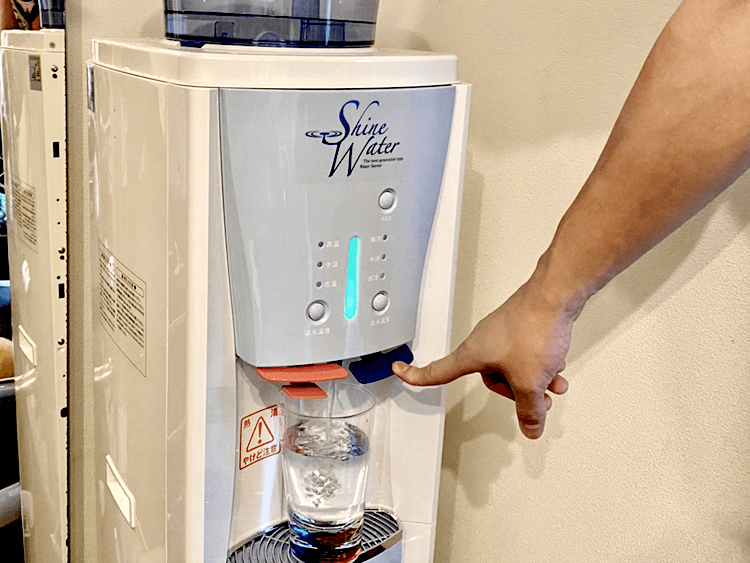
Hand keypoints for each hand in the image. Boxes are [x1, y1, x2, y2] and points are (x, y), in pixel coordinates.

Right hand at [392, 281, 575, 438]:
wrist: (556, 295)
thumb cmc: (533, 328)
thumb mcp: (530, 381)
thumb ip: (530, 410)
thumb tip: (531, 428)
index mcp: (472, 355)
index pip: (437, 371)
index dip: (417, 376)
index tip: (401, 372)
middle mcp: (483, 341)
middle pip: (489, 378)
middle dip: (515, 390)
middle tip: (535, 397)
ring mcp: (503, 332)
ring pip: (512, 366)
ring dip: (534, 378)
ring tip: (553, 382)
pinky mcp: (521, 325)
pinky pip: (525, 353)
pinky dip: (540, 363)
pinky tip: (556, 365)